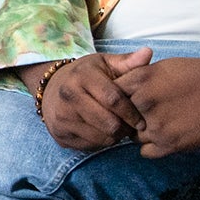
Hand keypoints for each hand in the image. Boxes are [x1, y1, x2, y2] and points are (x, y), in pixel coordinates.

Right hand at [27, 49, 152, 150]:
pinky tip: (101, 131)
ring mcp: (61, 116)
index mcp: (82, 76)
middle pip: (109, 123)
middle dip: (125, 128)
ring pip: (101, 138)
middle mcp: (68, 96)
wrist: (51, 87)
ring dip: (114, 136)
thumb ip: (128, 62)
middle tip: (129, 126)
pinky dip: (100, 141)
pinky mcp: (59, 134)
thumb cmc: (86, 75)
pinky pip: (90, 146)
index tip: (142, 121)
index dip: (131, 113)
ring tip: (116, 127)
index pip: (113, 100)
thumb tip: (148, 53)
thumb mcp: (105, 64)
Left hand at [116, 53, 199, 157]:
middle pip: (121, 117)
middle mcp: (144, 102)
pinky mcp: (170, 145)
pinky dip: (153, 146)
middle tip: (147, 114)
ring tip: (164, 122)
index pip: (112, 93)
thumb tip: (120, 88)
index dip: (119, 99)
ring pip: (133, 136)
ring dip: (143, 132)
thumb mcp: (165, 67)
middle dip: (130, 117)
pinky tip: (168, 134)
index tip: (128, 101)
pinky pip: (146, 152)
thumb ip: (139, 77)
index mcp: (141, 79)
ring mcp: (156, 126)